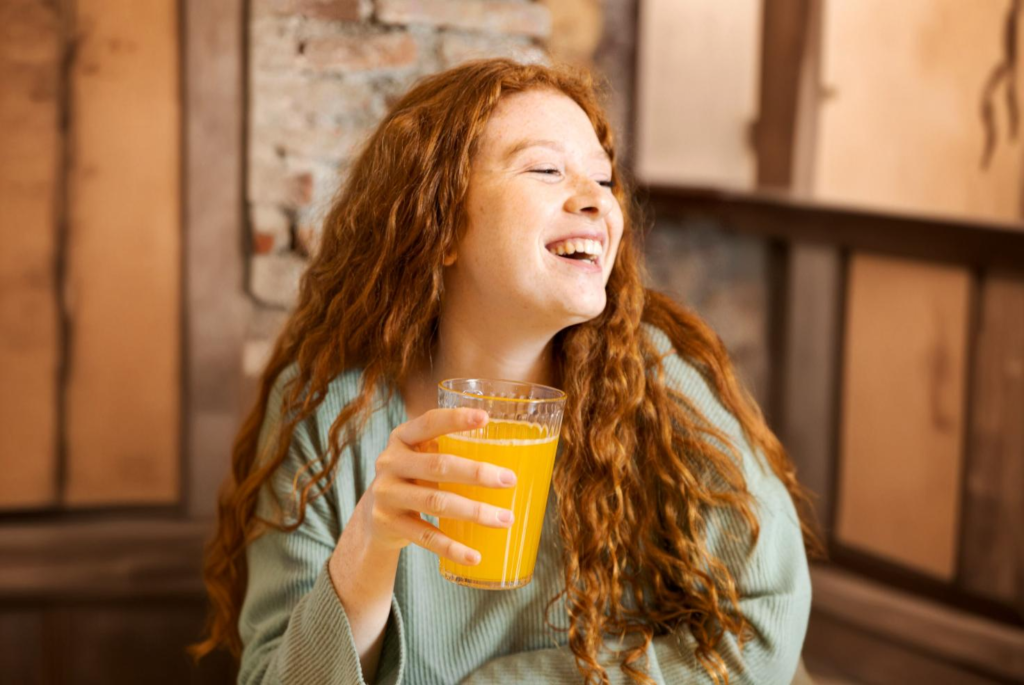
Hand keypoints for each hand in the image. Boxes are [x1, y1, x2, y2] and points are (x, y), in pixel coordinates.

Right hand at [357, 407, 517, 565]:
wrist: (374, 515)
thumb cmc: (414, 477)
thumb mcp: (422, 456)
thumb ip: (450, 448)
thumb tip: (514, 451)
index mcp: (402, 437)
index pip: (429, 422)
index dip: (456, 419)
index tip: (486, 418)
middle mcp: (390, 462)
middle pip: (437, 465)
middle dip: (477, 473)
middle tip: (510, 480)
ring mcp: (386, 494)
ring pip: (436, 502)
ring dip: (475, 512)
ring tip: (505, 519)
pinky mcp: (387, 523)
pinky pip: (425, 537)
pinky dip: (452, 547)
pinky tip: (475, 555)